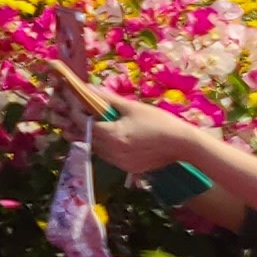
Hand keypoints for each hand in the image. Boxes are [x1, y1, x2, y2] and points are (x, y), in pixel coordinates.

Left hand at [84, 95, 201, 179]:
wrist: (183, 145)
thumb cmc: (159, 122)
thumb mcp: (132, 107)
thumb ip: (107, 99)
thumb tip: (88, 88)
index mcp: (112, 135)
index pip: (82, 123)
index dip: (74, 110)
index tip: (72, 100)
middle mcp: (111, 152)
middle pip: (83, 138)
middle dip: (75, 124)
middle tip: (74, 112)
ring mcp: (118, 162)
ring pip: (93, 148)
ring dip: (88, 136)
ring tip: (87, 123)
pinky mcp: (126, 168)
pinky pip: (106, 156)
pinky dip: (101, 145)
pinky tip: (106, 136)